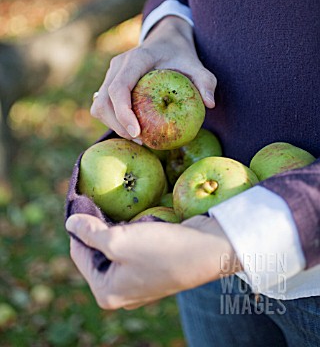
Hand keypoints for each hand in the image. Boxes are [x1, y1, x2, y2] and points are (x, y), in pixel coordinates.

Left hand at [66, 214, 237, 309]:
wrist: (210, 251)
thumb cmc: (162, 249)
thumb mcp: (118, 240)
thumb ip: (89, 232)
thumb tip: (70, 224)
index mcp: (106, 291)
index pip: (79, 253)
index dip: (79, 225)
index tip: (84, 199)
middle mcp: (121, 290)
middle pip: (96, 252)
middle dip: (97, 227)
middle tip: (101, 199)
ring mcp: (138, 280)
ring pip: (115, 248)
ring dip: (115, 227)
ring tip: (117, 206)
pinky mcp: (154, 267)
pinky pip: (133, 247)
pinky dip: (131, 231)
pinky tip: (136, 217)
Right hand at [90, 16, 216, 139]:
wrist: (166, 41)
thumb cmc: (181, 55)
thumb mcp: (197, 65)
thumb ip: (205, 81)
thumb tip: (210, 104)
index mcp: (137, 58)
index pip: (119, 87)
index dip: (123, 112)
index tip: (137, 132)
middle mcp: (118, 65)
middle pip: (104, 100)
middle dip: (118, 125)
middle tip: (141, 141)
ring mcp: (111, 73)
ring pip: (99, 105)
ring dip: (113, 125)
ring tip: (138, 137)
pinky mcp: (109, 82)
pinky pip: (103, 106)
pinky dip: (113, 120)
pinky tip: (133, 129)